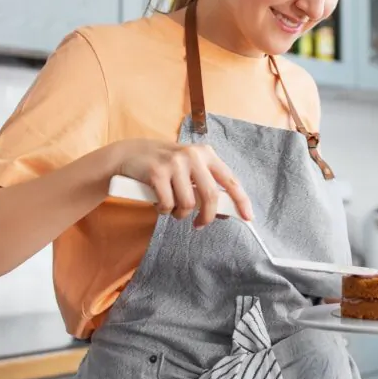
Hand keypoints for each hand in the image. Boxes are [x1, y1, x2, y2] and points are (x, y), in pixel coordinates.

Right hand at [108, 139, 253, 226]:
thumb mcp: (189, 170)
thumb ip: (206, 186)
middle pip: (210, 196)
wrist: (129, 154)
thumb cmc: (164, 166)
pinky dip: (164, 210)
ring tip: (172, 207)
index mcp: (206, 154)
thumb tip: (225, 212)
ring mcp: (175, 163)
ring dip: (180, 214)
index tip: (248, 216)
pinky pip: (168, 204)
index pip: (230, 180)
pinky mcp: (157, 172)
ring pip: (187, 204)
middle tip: (200, 224)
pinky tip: (159, 203)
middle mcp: (193, 155)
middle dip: (207, 216)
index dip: (241, 200)